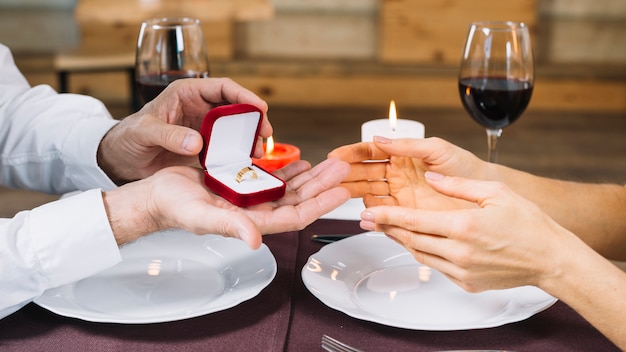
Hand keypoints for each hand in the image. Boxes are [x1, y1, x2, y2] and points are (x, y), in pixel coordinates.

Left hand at [97, 78, 270, 183]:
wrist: (120, 161)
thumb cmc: (127, 138)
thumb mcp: (143, 132)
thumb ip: (168, 135)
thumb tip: (197, 142)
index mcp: (186, 94)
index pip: (222, 88)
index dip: (244, 95)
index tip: (259, 107)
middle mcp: (199, 109)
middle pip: (235, 109)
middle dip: (253, 119)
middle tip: (265, 134)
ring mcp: (204, 130)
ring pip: (235, 130)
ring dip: (248, 139)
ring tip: (257, 152)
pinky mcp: (205, 149)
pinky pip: (227, 149)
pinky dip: (238, 155)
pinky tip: (246, 163)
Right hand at [103, 158, 349, 248]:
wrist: (156, 195)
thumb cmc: (173, 207)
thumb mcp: (201, 215)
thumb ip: (230, 226)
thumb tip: (254, 241)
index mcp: (251, 221)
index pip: (295, 216)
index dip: (320, 205)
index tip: (341, 192)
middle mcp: (255, 210)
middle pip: (299, 199)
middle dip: (322, 185)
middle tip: (343, 168)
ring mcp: (251, 197)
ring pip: (289, 187)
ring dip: (311, 176)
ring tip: (330, 162)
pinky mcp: (242, 183)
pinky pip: (272, 177)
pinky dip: (288, 170)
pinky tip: (301, 161)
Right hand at [328, 136, 489, 209]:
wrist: (483, 196)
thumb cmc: (465, 168)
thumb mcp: (437, 150)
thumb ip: (408, 145)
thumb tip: (380, 139)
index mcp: (402, 156)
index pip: (370, 152)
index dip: (352, 154)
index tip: (336, 156)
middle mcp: (397, 175)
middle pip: (363, 173)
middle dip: (345, 174)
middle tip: (330, 177)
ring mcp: (399, 196)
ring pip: (368, 193)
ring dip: (352, 193)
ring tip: (338, 194)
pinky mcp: (405, 214)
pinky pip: (382, 213)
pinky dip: (370, 214)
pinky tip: (361, 213)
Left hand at [359, 171, 577, 291]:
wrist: (551, 260)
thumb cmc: (529, 224)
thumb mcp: (495, 192)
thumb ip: (457, 185)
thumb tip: (430, 177)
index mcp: (463, 226)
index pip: (413, 221)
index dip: (386, 217)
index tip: (368, 213)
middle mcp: (459, 252)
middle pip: (410, 240)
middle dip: (387, 229)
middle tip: (369, 221)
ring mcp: (462, 271)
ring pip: (420, 255)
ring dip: (403, 241)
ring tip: (389, 229)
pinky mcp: (466, 283)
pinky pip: (436, 267)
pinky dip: (424, 253)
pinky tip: (420, 242)